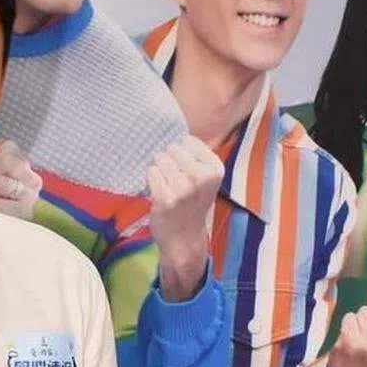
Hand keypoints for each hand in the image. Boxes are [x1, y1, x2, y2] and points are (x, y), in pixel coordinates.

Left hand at [148, 136, 223, 300]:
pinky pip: (151, 173)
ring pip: (159, 160)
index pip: (188, 141)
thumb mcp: (205, 179)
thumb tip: (171, 129)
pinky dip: (151, 179)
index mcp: (215, 169)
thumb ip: (195, 156)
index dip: (181, 151)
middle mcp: (202, 177)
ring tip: (167, 184)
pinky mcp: (165, 198)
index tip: (184, 166)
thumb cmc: (192, 203)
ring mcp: (183, 189)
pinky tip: (159, 190)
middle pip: (172, 149)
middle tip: (173, 178)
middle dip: (168, 160)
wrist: (184, 237)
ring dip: (158, 170)